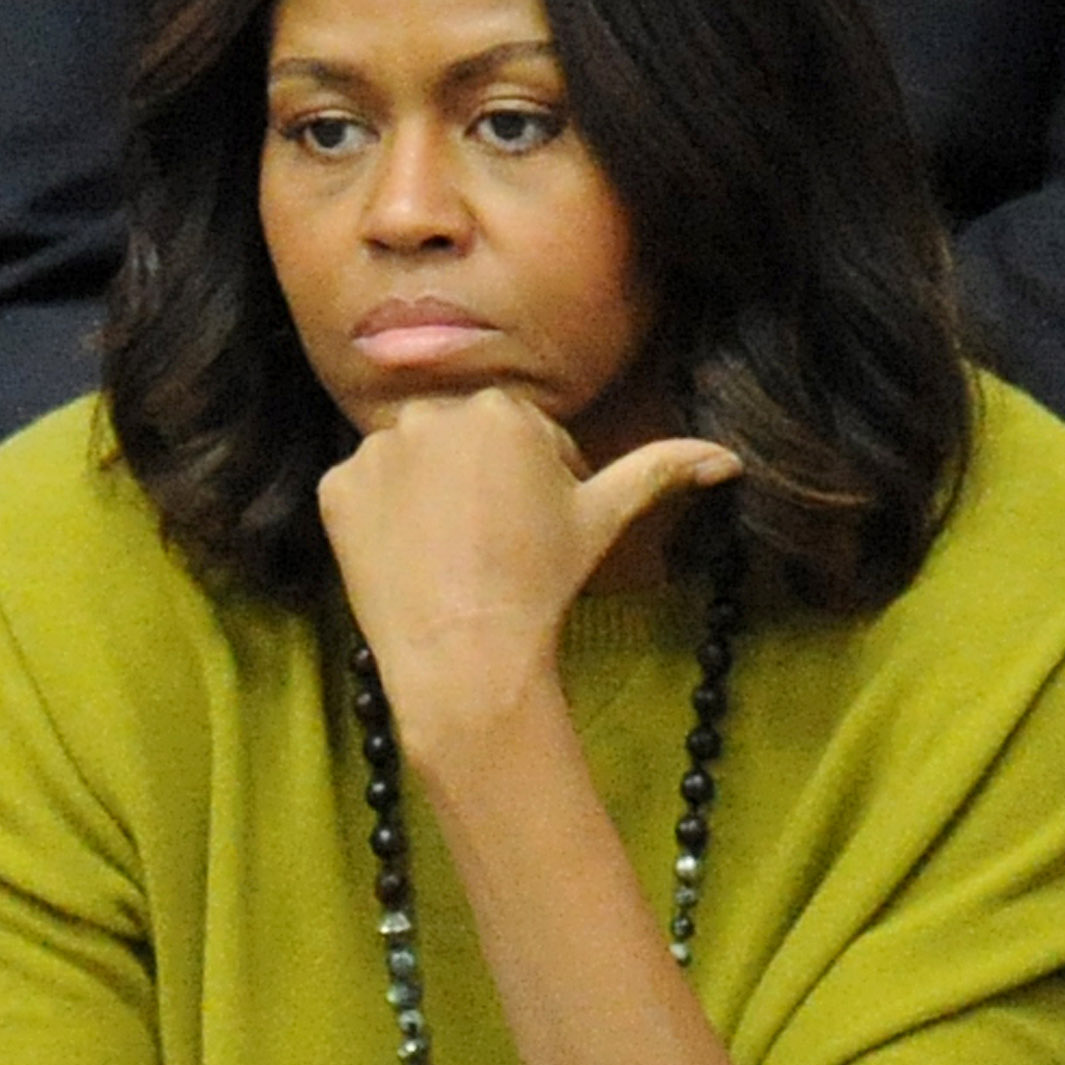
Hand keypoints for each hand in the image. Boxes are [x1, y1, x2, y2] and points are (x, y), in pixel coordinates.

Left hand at [318, 388, 737, 745]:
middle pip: (464, 441)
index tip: (536, 531)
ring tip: (453, 553)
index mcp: (500, 408)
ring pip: (413, 462)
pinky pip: (364, 491)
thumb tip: (729, 458)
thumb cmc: (543, 582)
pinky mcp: (334, 488)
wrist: (466, 656)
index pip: (522, 433)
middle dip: (481, 480)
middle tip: (496, 546)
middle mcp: (430, 411)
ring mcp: (374, 449)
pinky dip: (383, 519)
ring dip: (431, 494)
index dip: (537, 483)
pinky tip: (411, 558)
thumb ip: (661, 471)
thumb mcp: (605, 518)